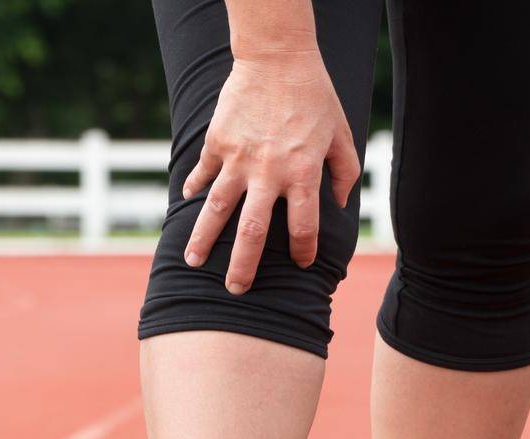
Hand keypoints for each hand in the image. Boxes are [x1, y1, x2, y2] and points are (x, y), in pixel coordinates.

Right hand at [181, 50, 359, 294]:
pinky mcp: (217, 142)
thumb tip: (340, 205)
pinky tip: (186, 207)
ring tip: (193, 262)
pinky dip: (192, 189)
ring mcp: (238, 159)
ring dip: (203, 239)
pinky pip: (202, 173)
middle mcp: (268, 173)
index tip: (299, 265)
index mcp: (302, 174)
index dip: (303, 251)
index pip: (304, 227)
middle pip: (253, 232)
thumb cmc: (315, 96)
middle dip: (243, 266)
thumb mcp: (341, 134)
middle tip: (236, 290)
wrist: (277, 57)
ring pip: (217, 210)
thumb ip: (344, 173)